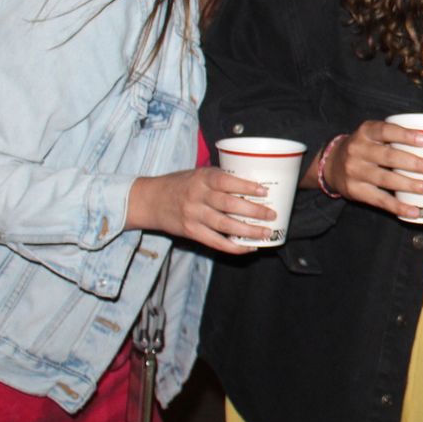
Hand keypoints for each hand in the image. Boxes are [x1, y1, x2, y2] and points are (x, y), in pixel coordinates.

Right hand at [126, 167, 278, 254]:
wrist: (151, 200)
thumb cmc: (181, 184)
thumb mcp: (199, 174)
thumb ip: (221, 179)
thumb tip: (255, 184)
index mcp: (202, 178)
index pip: (226, 181)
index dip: (246, 186)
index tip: (264, 191)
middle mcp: (198, 196)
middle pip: (229, 205)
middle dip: (254, 211)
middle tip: (272, 214)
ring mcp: (193, 215)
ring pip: (225, 225)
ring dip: (248, 231)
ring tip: (265, 232)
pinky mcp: (191, 232)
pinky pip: (215, 242)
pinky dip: (233, 247)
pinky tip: (248, 247)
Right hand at [320, 120, 422, 219]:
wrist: (331, 164)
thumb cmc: (365, 148)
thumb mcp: (373, 135)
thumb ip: (394, 136)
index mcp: (366, 132)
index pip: (386, 130)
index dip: (406, 135)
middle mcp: (357, 150)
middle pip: (388, 157)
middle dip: (415, 164)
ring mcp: (355, 171)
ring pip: (386, 180)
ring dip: (411, 185)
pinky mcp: (355, 191)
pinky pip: (380, 200)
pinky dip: (399, 206)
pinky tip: (415, 210)